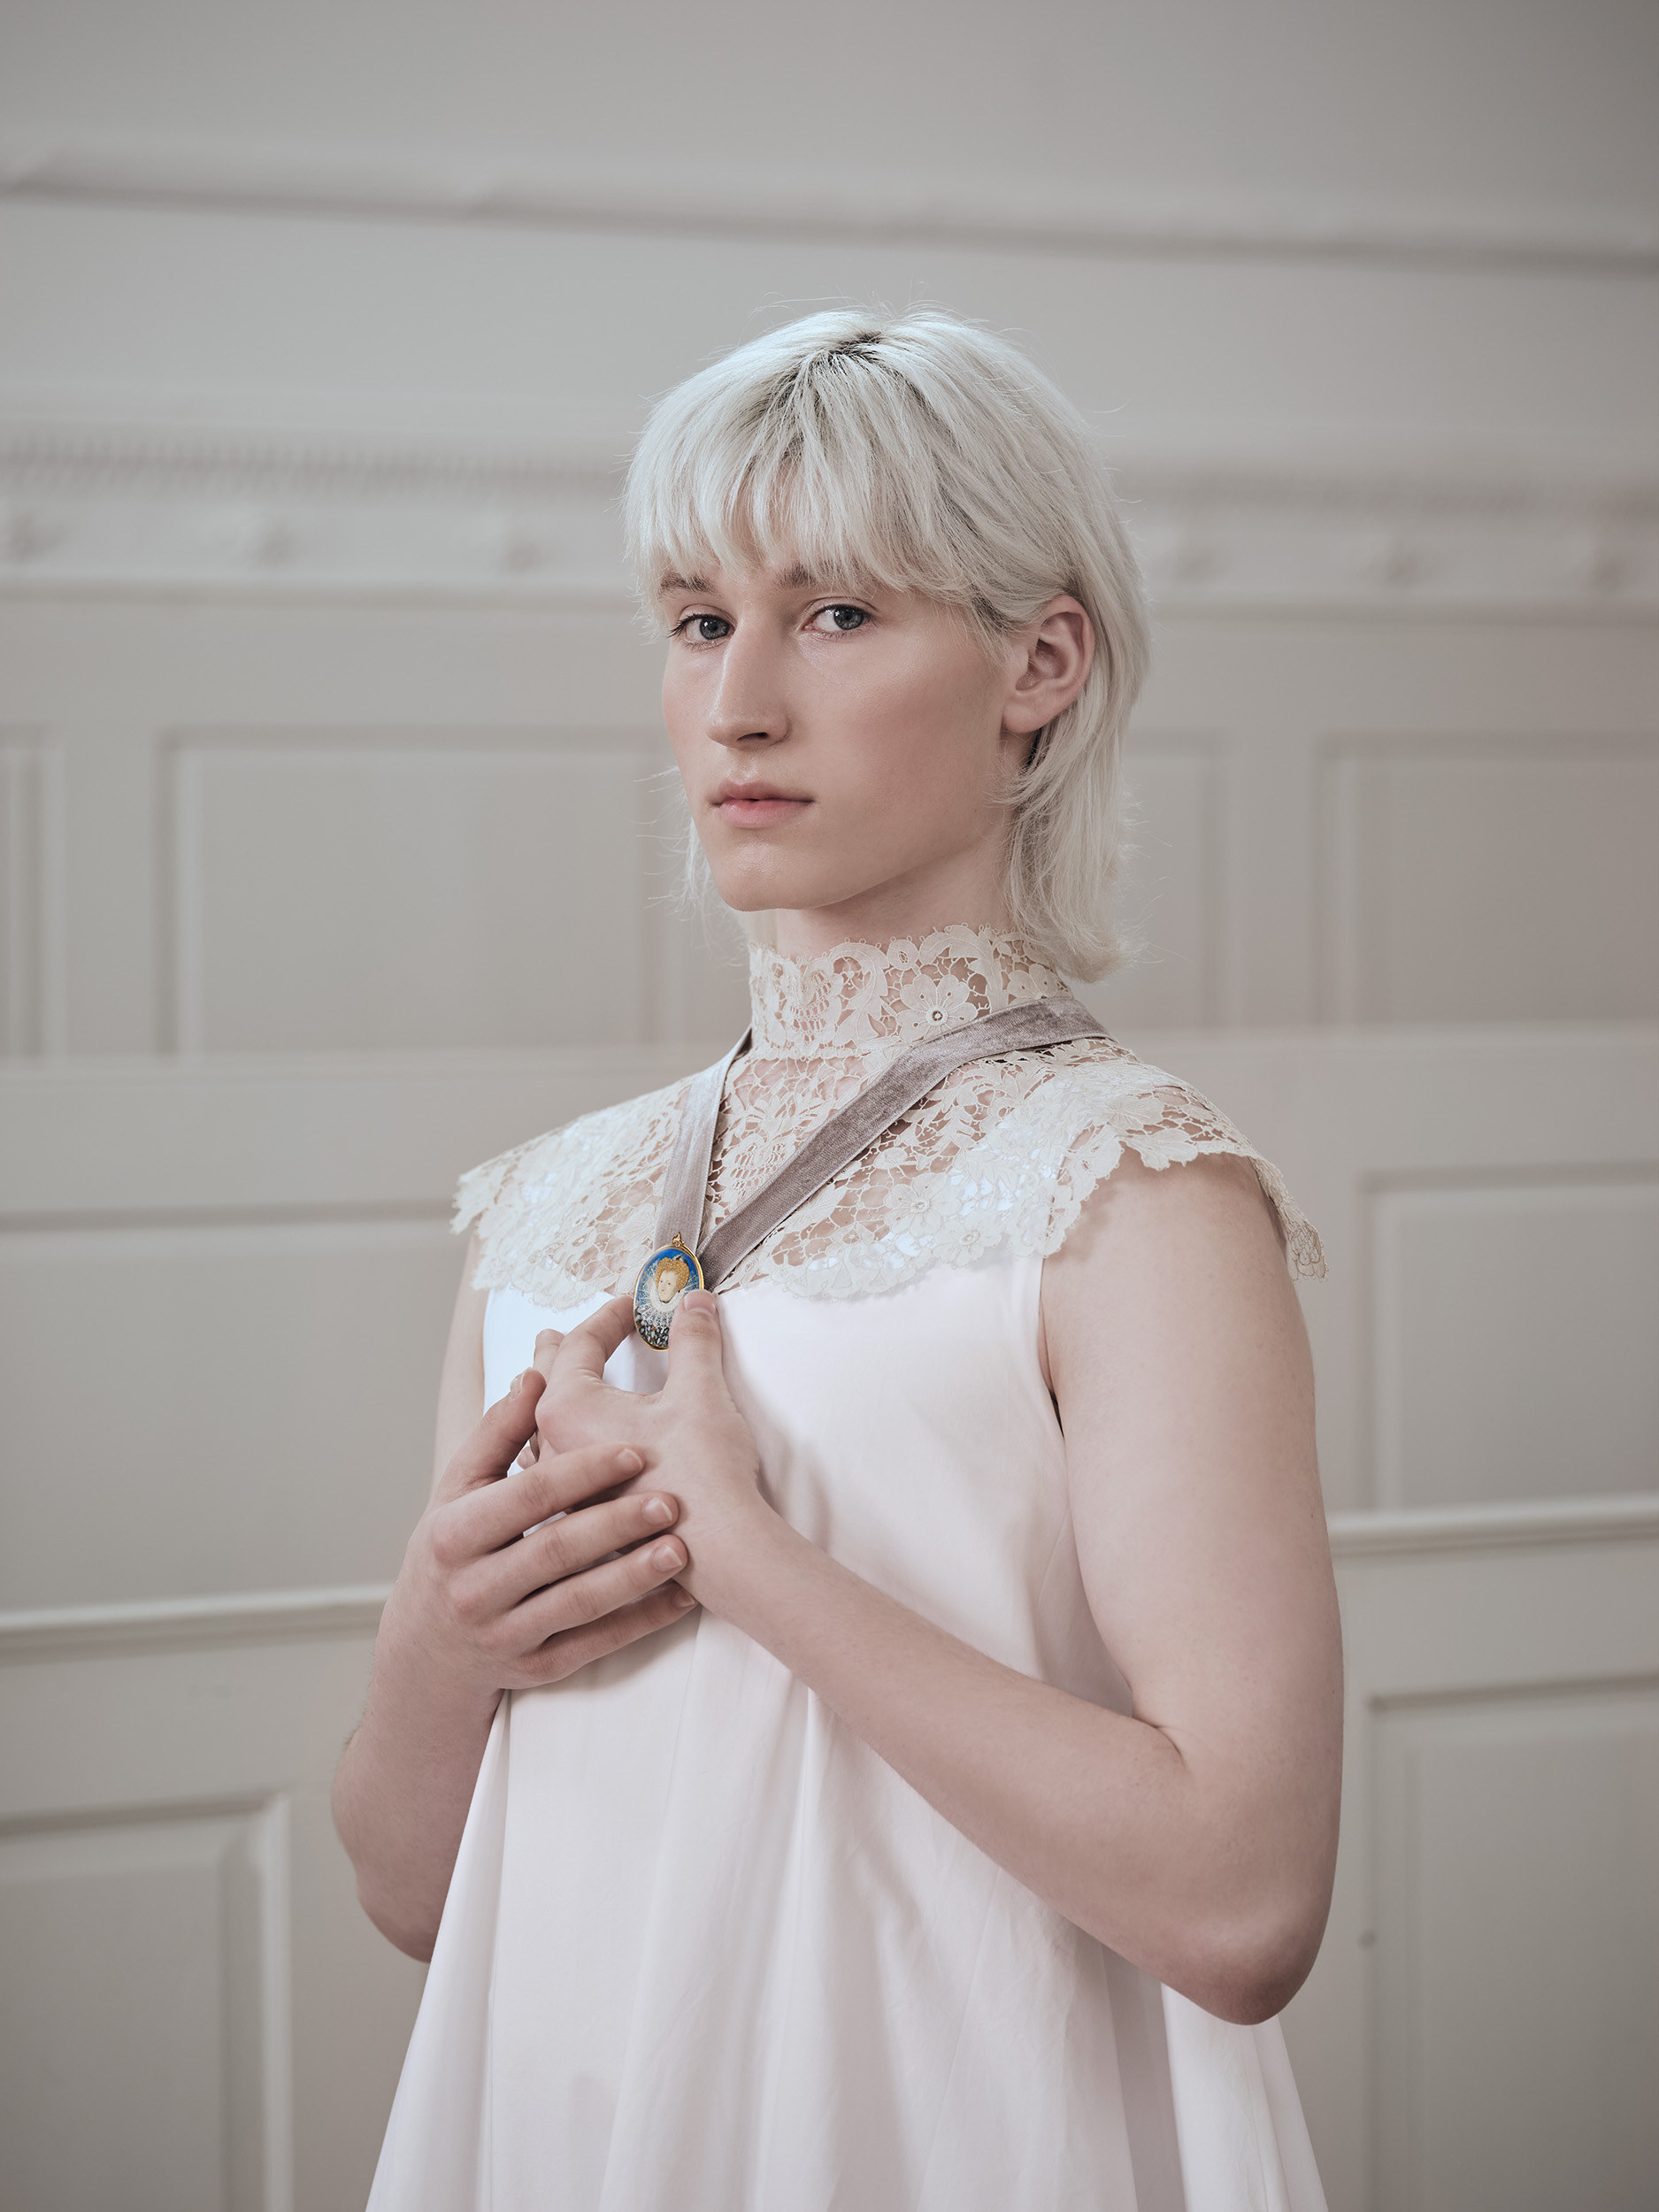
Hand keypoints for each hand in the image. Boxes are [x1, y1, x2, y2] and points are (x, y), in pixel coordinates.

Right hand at [380, 1367, 697, 1703]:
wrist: (427, 1651)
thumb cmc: (451, 1551)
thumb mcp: (458, 1491)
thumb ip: (498, 1434)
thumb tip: (536, 1374)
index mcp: (456, 1533)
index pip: (527, 1497)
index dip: (582, 1472)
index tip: (635, 1450)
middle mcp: (475, 1588)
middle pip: (555, 1550)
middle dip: (616, 1524)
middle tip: (672, 1500)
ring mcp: (506, 1634)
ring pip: (577, 1603)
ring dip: (633, 1576)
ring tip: (682, 1548)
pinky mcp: (536, 1668)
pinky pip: (593, 1645)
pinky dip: (639, 1622)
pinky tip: (679, 1599)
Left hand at [531, 1292, 767, 1610]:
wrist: (720, 1555)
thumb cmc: (704, 1473)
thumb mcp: (701, 1391)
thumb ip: (694, 1339)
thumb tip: (694, 1302)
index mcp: (568, 1407)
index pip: (580, 1343)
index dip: (609, 1316)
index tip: (632, 1303)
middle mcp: (551, 1446)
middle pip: (545, 1383)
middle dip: (560, 1353)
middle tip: (557, 1334)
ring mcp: (562, 1487)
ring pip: (542, 1430)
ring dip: (550, 1400)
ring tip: (547, 1385)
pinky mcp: (581, 1514)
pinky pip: (555, 1467)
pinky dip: (560, 1442)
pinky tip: (567, 1449)